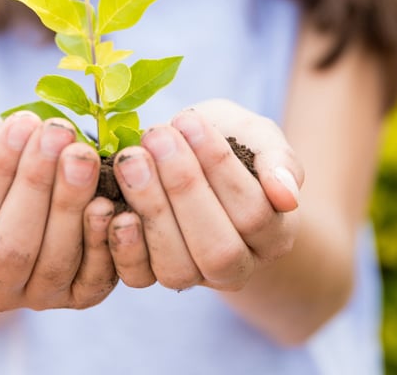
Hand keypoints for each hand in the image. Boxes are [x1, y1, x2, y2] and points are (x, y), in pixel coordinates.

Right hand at [0, 112, 118, 310]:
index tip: (22, 122)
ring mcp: (38, 296)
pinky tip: (107, 199)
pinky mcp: (80, 294)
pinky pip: (93, 278)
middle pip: (13, 247)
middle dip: (37, 185)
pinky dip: (102, 241)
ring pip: (55, 261)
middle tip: (58, 132)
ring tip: (82, 154)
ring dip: (71, 204)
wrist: (18, 191)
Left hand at [107, 99, 303, 291]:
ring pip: (177, 268)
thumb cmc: (231, 142)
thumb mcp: (258, 136)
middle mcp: (238, 267)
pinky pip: (138, 277)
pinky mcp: (152, 276)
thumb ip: (279, 160)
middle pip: (218, 249)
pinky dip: (122, 243)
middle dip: (184, 189)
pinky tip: (109, 201)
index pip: (254, 212)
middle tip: (157, 137)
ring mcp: (194, 277)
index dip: (220, 168)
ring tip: (131, 158)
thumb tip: (287, 196)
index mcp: (274, 234)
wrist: (192, 156)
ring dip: (151, 209)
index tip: (189, 120)